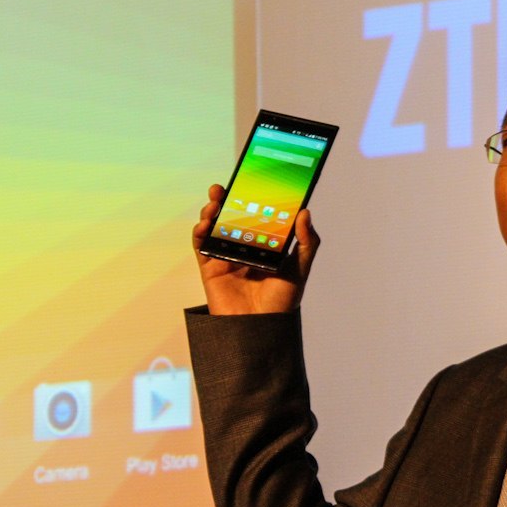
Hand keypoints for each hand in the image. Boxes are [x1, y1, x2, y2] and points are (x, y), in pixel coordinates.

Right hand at [191, 183, 319, 314]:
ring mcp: (226, 255)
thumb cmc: (282, 301)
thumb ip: (306, 242)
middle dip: (228, 198)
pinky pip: (201, 245)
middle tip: (229, 185)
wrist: (261, 328)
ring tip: (216, 200)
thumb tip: (305, 212)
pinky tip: (205, 224)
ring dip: (212, 210)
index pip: (258, 214)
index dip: (253, 196)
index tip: (254, 177)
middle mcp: (244, 246)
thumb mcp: (300, 268)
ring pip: (215, 226)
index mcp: (265, 243)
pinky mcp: (210, 268)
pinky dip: (200, 231)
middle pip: (233, 216)